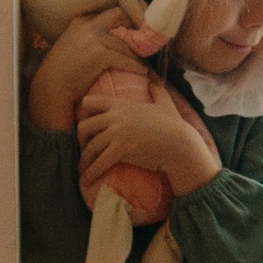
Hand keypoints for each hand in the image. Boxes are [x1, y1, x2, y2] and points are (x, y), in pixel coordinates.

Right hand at [27, 11, 137, 131]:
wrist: (51, 87)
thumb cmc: (60, 71)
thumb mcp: (71, 45)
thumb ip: (86, 38)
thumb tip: (106, 40)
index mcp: (80, 21)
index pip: (108, 13)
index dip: (122, 22)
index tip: (130, 32)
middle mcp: (87, 26)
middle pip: (119, 18)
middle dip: (131, 29)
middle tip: (141, 43)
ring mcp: (94, 39)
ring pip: (124, 45)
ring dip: (136, 55)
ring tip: (144, 63)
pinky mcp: (100, 55)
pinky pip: (125, 60)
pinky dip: (136, 67)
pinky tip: (142, 72)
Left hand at [78, 84, 219, 200]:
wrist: (181, 145)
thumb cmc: (174, 126)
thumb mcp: (165, 104)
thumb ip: (157, 91)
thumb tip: (153, 81)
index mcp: (122, 104)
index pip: (90, 102)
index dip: (85, 114)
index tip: (88, 127)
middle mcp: (116, 116)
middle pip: (83, 127)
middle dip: (81, 141)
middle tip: (86, 151)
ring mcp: (117, 133)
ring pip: (89, 147)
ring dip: (84, 161)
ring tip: (83, 170)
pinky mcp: (120, 150)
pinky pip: (98, 163)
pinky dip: (90, 173)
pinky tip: (86, 180)